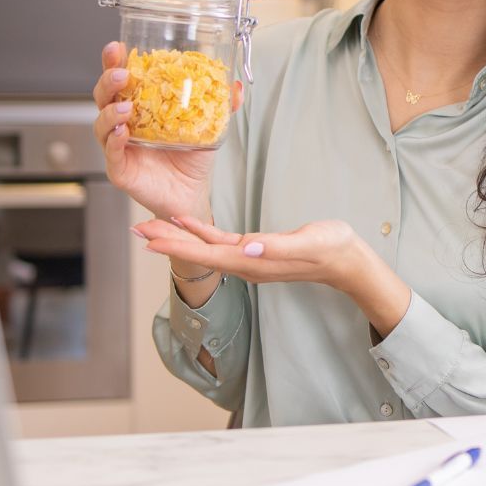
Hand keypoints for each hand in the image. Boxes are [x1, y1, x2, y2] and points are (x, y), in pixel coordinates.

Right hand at [92, 41, 241, 219]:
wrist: (191, 194)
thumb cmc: (191, 160)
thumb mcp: (209, 127)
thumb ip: (221, 106)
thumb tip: (235, 87)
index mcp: (140, 107)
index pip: (122, 80)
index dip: (114, 62)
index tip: (117, 47)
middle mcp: (124, 123)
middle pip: (104, 96)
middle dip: (108, 81)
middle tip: (122, 74)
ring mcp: (119, 146)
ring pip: (102, 124)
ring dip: (110, 112)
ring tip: (126, 108)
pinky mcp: (120, 168)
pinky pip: (111, 153)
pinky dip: (114, 141)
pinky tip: (124, 133)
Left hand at [134, 216, 412, 335]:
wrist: (348, 261)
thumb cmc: (332, 249)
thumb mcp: (307, 243)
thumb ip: (276, 247)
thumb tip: (245, 247)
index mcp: (253, 261)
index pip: (207, 255)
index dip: (177, 248)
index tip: (149, 242)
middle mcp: (245, 263)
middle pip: (198, 253)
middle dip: (167, 242)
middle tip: (137, 230)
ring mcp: (249, 258)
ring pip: (204, 248)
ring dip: (177, 237)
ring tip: (151, 226)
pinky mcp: (255, 249)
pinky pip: (220, 241)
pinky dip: (200, 232)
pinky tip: (187, 222)